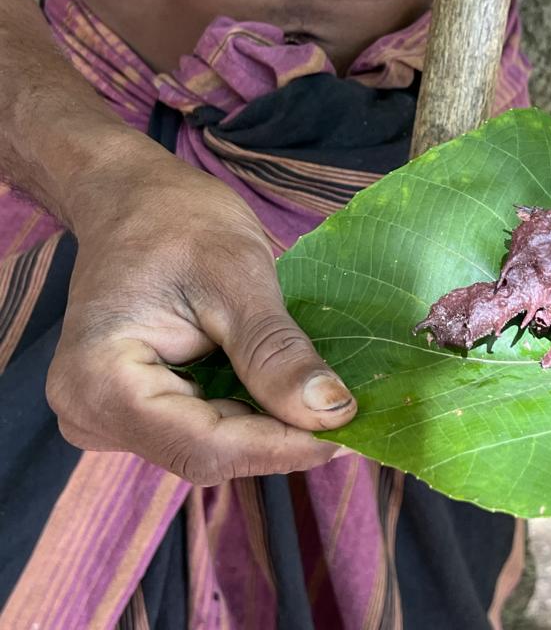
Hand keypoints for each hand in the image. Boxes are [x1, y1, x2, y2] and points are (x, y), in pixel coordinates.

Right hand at [46, 157, 355, 484]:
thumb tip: (331, 412)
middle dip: (283, 438)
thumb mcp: (237, 278)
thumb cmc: (176, 222)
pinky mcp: (140, 411)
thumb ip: (276, 351)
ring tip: (330, 402)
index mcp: (99, 383)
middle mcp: (93, 415)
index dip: (283, 446)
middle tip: (354, 417)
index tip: (350, 432)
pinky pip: (207, 429)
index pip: (205, 447)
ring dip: (273, 428)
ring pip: (212, 447)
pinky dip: (254, 414)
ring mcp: (111, 418)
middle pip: (207, 454)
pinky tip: (292, 392)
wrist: (135, 200)